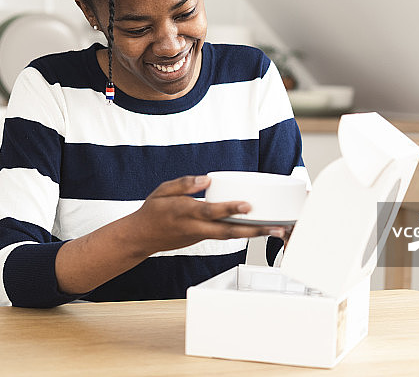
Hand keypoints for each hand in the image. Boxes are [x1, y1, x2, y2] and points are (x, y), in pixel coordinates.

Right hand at [128, 175, 285, 254]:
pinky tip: (257, 230)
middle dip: (254, 231)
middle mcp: (195, 227)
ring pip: (230, 237)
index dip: (229, 208)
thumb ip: (184, 184)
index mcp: (184, 212)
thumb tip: (207, 178)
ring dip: (254, 235)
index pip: (210, 211)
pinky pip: (225, 237)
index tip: (247, 205)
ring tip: (275, 231)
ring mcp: (200, 236)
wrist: (141, 238)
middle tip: (276, 229)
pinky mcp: (202, 240)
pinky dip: (242, 234)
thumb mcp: (162, 191)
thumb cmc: (153, 211)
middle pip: (228, 231)